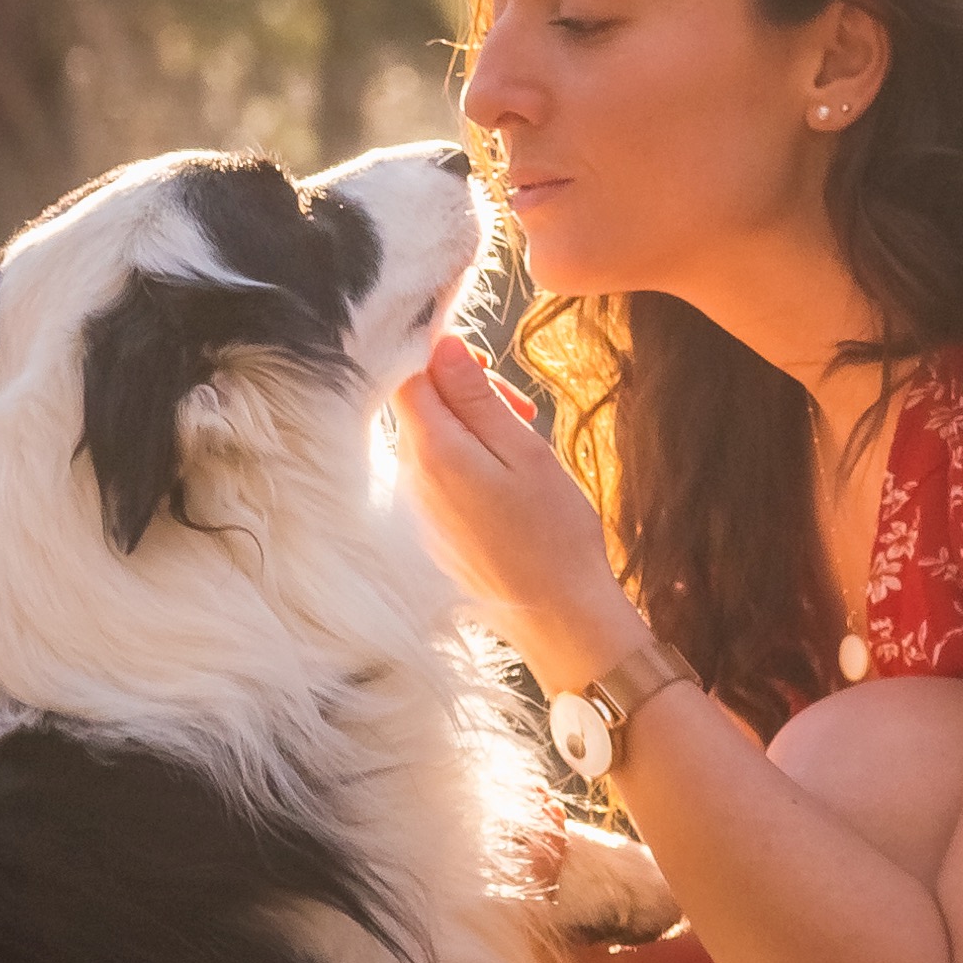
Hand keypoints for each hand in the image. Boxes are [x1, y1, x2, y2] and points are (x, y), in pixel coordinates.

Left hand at [389, 334, 638, 683]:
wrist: (556, 617)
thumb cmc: (552, 532)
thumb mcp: (523, 450)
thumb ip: (476, 397)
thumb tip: (442, 345)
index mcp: (431, 452)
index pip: (406, 374)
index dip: (440, 354)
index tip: (484, 363)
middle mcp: (406, 480)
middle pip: (416, 407)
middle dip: (463, 394)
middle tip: (520, 410)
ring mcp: (410, 510)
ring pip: (427, 441)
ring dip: (467, 430)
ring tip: (519, 450)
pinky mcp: (423, 532)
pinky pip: (432, 477)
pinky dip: (463, 465)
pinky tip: (502, 486)